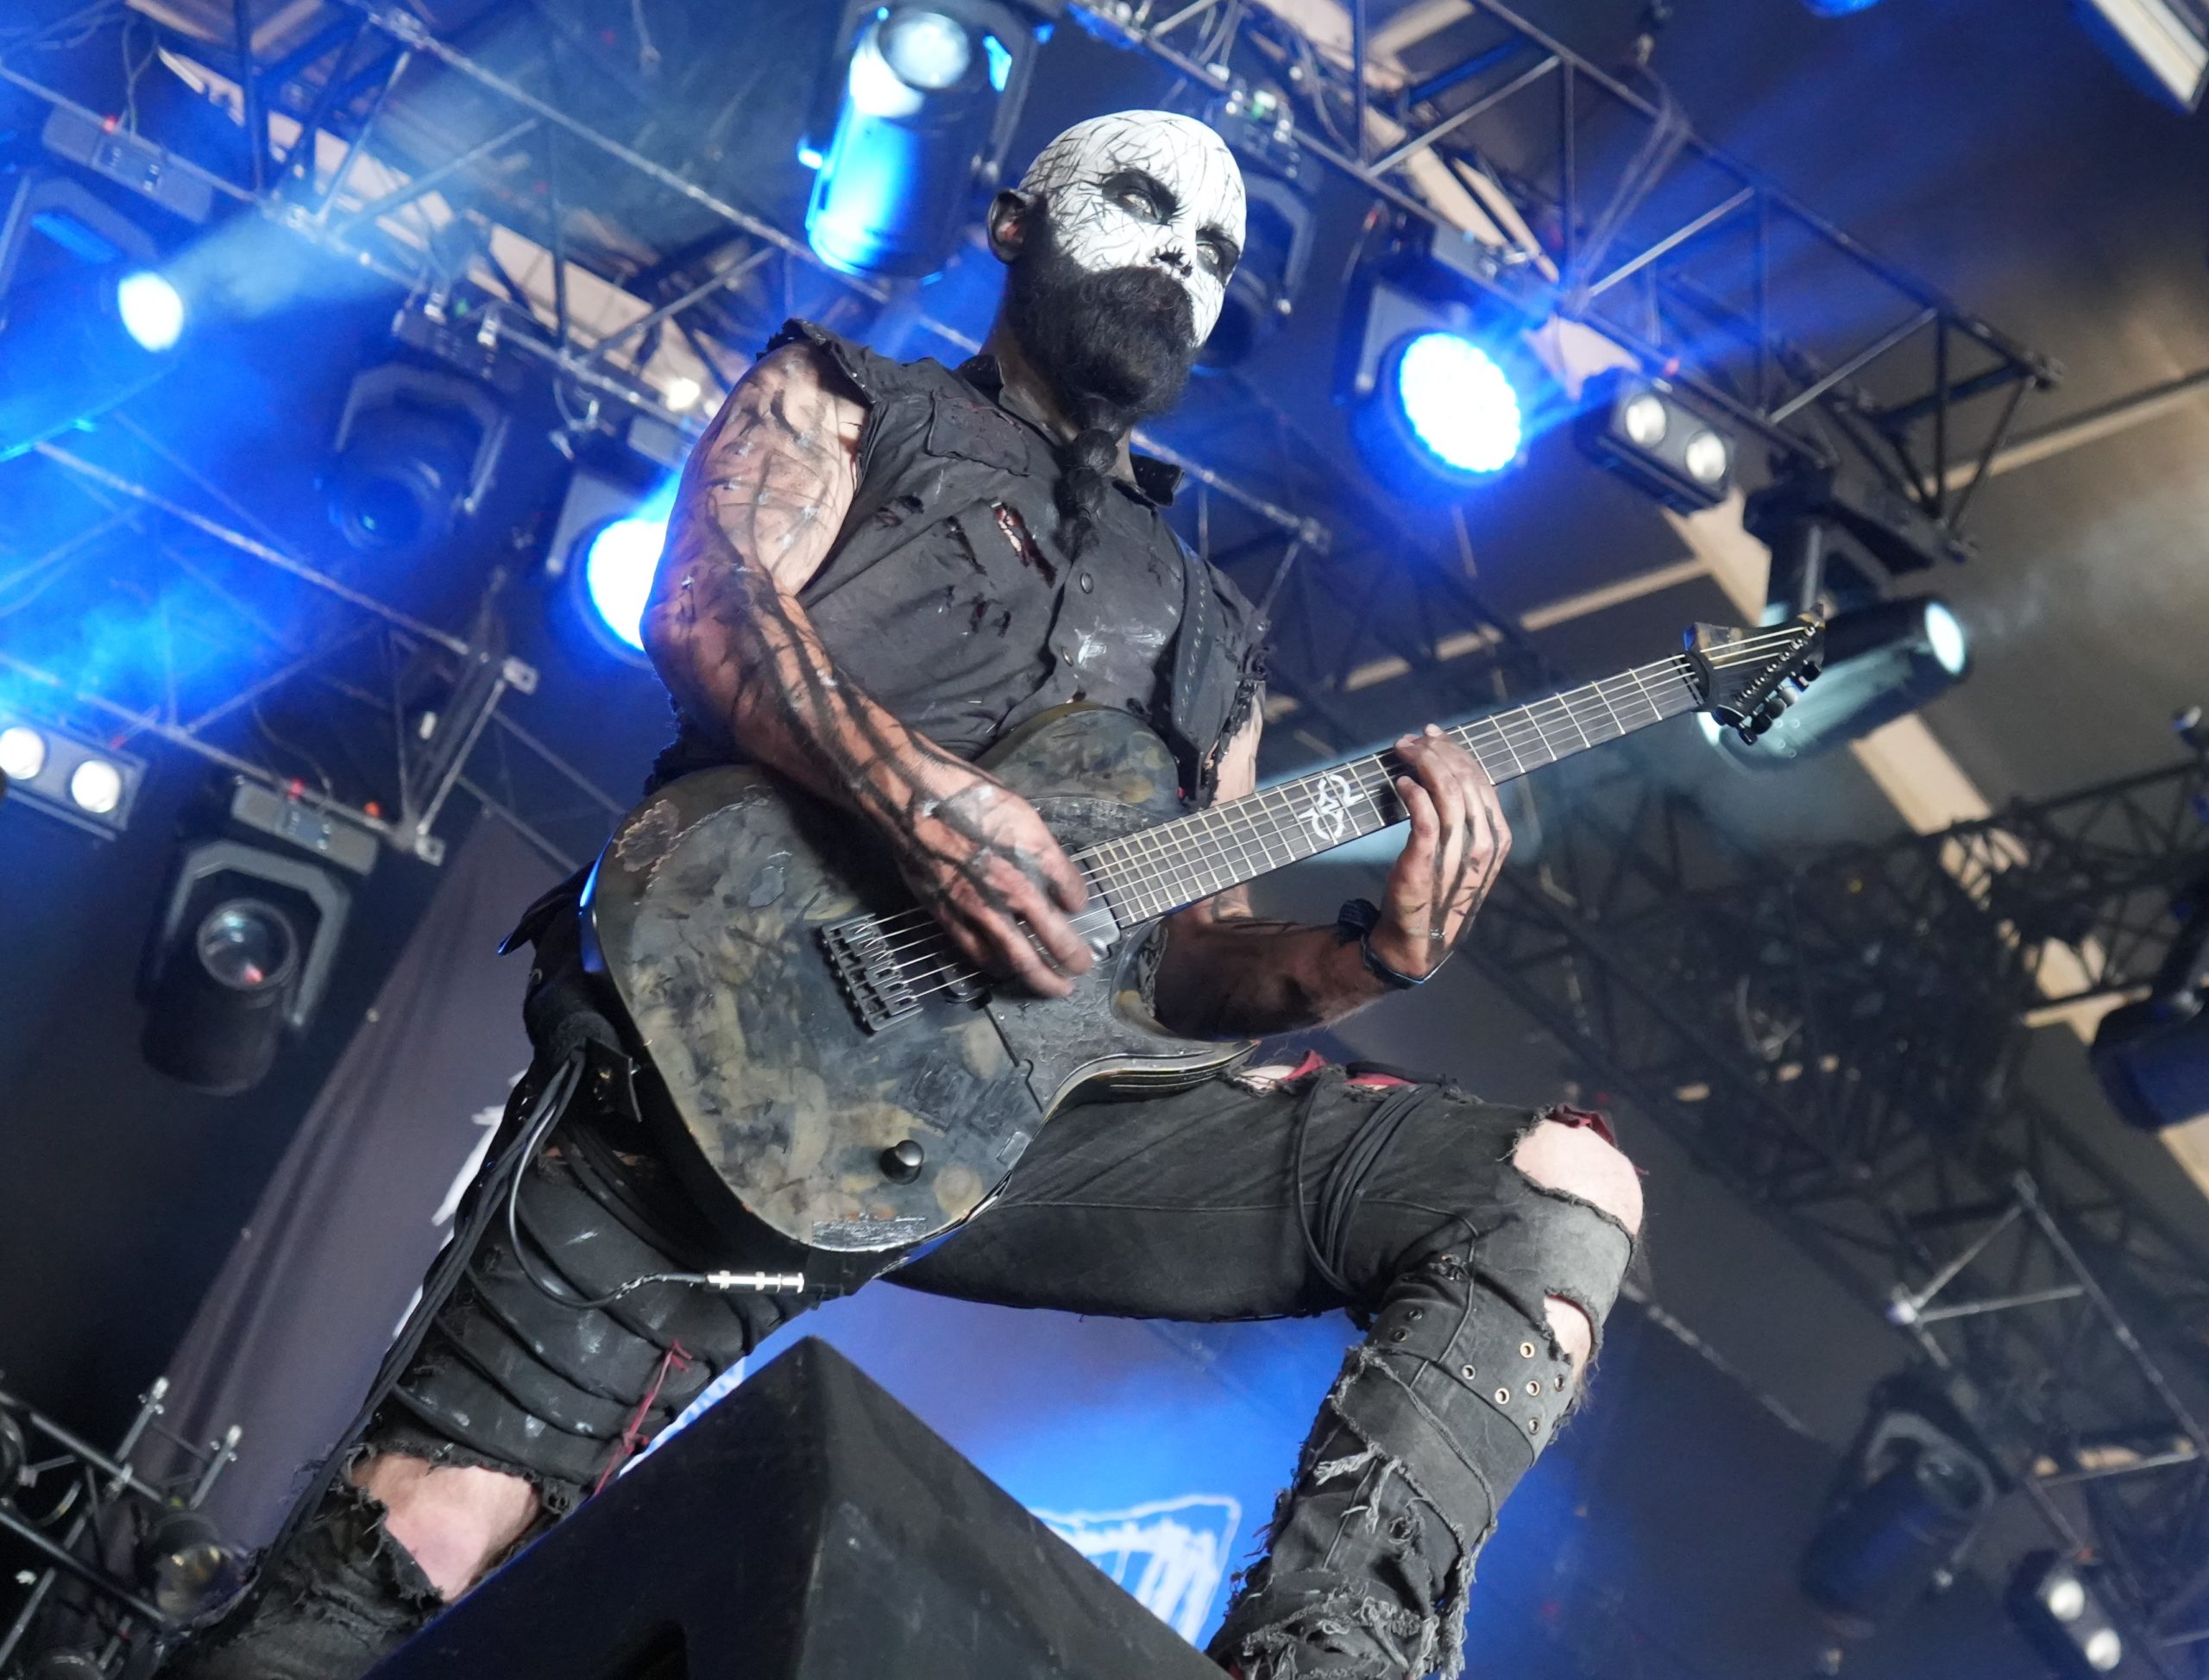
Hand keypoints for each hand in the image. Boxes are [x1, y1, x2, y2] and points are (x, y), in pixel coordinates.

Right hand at [876, 754, 1094, 997]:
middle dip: (1073, 960)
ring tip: (1052, 984)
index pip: (1074, 895)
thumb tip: (1057, 879)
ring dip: (1040, 977)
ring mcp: (980, 909)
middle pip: (1055, 941)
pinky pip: (979, 955)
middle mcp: (1013, 889)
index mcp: (1035, 857)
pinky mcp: (949, 917)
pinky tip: (1005, 969)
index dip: (1080, 903)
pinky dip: (999, 967)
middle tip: (1083, 968)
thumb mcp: (1021, 812)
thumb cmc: (968, 796)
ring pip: (1018, 960)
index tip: (1078, 907)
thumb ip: (1042, 850)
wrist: (912, 798)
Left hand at [1372, 724, 1510, 979]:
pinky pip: (1425, 814)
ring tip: (1402, 752)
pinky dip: (1413, 792)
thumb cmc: (1439, 891)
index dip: (1457, 752)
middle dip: (1437, 751)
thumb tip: (1445, 773)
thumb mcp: (1463, 854)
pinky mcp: (1427, 859)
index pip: (1481, 780)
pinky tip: (1401, 783)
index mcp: (1498, 836)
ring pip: (1447, 790)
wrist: (1420, 938)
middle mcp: (1484, 842)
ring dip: (1423, 763)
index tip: (1432, 736)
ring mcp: (1458, 851)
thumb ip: (1464, 819)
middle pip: (1465, 779)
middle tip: (1410, 740)